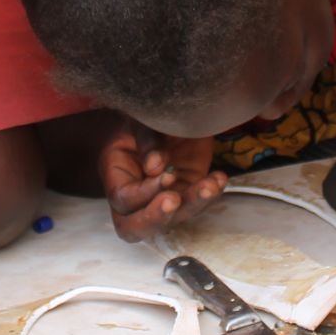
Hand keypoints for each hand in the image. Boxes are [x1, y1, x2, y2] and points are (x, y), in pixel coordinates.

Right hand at [98, 121, 224, 240]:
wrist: (173, 107)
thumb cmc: (148, 113)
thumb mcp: (142, 120)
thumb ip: (147, 140)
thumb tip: (155, 167)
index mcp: (116, 175)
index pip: (124, 200)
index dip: (143, 194)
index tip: (166, 176)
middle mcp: (136, 194)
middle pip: (135, 227)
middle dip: (156, 219)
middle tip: (174, 201)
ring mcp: (163, 196)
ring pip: (174, 218)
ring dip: (194, 204)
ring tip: (209, 185)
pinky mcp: (187, 191)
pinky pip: (198, 203)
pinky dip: (210, 194)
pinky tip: (218, 178)